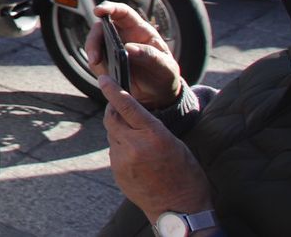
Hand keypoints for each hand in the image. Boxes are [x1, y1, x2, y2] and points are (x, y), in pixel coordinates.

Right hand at [84, 1, 183, 108]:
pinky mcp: (106, 63)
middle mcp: (123, 36)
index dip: (110, 8)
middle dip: (94, 38)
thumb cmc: (165, 76)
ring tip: (97, 64)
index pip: (123, 13)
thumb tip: (129, 48)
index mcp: (139, 30)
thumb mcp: (166, 67)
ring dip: (92, 52)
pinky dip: (96, 66)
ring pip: (94, 43)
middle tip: (95, 55)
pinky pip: (95, 61)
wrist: (158, 96)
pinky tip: (106, 75)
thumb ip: (151, 56)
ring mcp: (112, 49)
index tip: (99, 10)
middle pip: (101, 27)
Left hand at [101, 76, 213, 222]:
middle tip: (118, 106)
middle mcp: (134, 145)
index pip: (127, 106)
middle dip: (113, 109)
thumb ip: (151, 128)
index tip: (103, 78)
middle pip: (112, 118)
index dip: (113, 90)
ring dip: (120, 131)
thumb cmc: (187, 176)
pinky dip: (122, 148)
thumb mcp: (176, 145)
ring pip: (112, 134)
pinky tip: (138, 159)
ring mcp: (123, 160)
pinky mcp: (117, 172)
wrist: (181, 211)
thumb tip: (132, 116)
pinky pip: (115, 152)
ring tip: (139, 142)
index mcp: (154, 135)